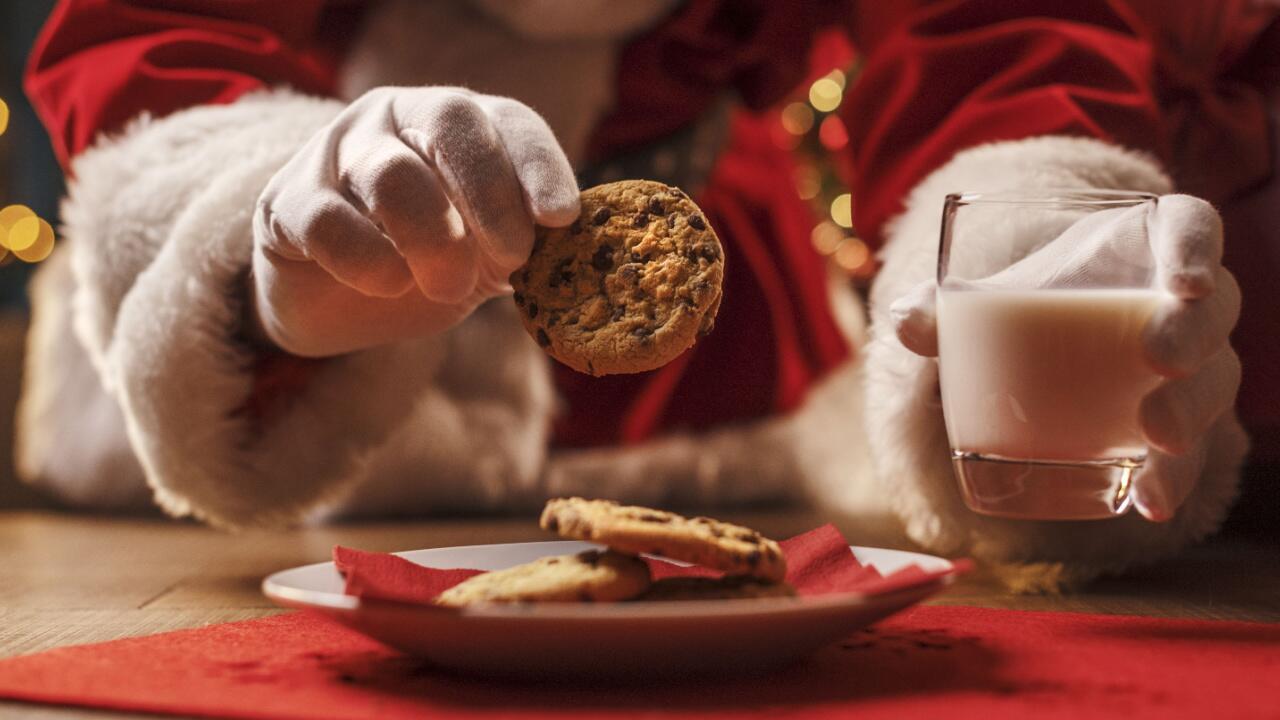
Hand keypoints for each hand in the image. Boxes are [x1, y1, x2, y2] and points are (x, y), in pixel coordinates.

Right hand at [251, 86, 578, 355]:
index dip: (540, 165)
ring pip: (391, 173)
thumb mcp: (488, 255)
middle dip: (491, 192)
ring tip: (452, 287)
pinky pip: (326, 221)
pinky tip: (389, 285)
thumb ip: (527, 246)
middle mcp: (398, 118)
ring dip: (433, 237)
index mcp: (459, 124)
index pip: (510, 121)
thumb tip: (577, 256)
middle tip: (513, 257)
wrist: (337, 303)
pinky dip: (367, 260)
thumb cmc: (426, 266)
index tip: (563, 218)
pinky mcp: (287, 203)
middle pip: (451, 121)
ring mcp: (338, 153)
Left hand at [890, 195, 1241, 520]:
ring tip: (1157, 437)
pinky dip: (1176, 478)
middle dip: (1193, 335)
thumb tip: (905, 322)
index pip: (1190, 227)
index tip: (1182, 279)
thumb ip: (944, 309)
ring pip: (1213, 383)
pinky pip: (1194, 452)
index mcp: (1143, 251)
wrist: (1040, 353)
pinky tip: (1151, 502)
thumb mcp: (989, 302)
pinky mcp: (1181, 426)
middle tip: (1158, 359)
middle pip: (1211, 312)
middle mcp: (1183, 307)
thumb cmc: (1026, 307)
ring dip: (1193, 410)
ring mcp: (1192, 369)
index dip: (1195, 247)